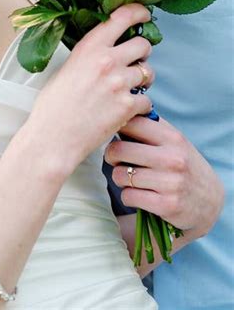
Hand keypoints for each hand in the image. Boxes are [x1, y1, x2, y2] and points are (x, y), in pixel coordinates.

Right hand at [27, 4, 154, 177]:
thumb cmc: (53, 106)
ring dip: (143, 80)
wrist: (52, 137)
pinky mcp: (127, 106)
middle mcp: (107, 60)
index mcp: (89, 47)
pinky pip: (147, 100)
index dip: (139, 13)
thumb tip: (104, 50)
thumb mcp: (66, 68)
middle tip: (135, 62)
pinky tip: (126, 109)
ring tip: (129, 88)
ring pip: (148, 72)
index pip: (122, 17)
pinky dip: (140, 105)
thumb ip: (88, 56)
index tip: (144, 15)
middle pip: (143, 45)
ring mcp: (119, 83)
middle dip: (142, 53)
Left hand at [105, 115, 223, 237]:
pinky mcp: (166, 205)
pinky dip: (127, 196)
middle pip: (119, 149)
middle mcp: (173, 158)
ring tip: (129, 177)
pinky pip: (128, 196)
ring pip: (120, 175)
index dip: (116, 127)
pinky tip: (137, 194)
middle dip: (111, 155)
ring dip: (119, 178)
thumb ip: (151, 126)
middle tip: (114, 159)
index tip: (115, 135)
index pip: (132, 123)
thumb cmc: (183, 164)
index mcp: (173, 137)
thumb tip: (119, 114)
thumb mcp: (174, 141)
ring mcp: (171, 183)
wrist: (209, 201)